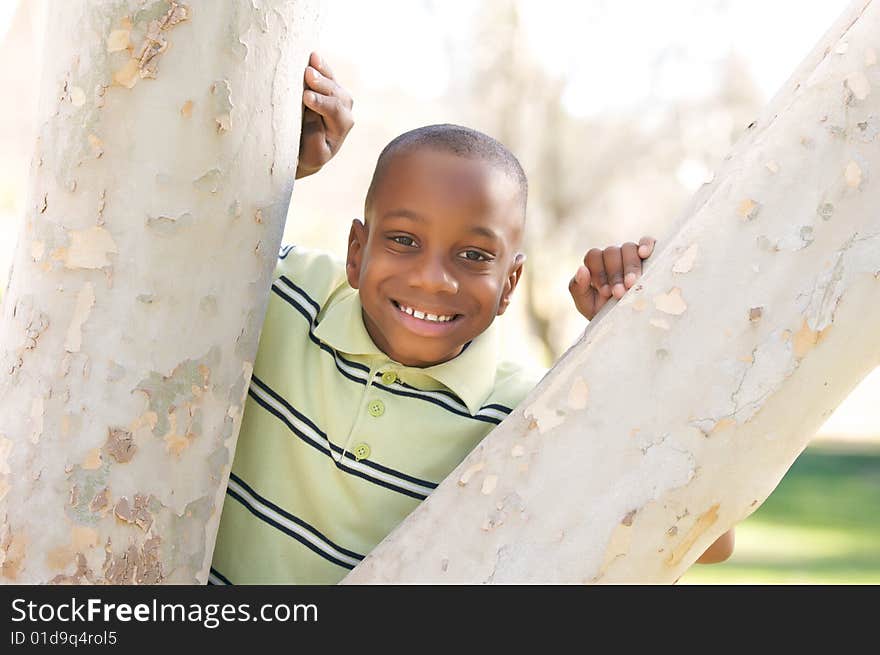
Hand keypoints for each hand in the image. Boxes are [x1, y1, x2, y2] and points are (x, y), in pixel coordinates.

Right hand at [296, 52, 353, 179]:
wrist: (305, 150)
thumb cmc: (307, 154)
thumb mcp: (312, 155)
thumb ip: (315, 137)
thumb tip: (312, 112)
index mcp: (342, 126)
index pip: (335, 112)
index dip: (322, 103)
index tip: (306, 98)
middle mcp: (344, 109)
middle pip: (336, 93)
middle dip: (322, 84)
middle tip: (307, 75)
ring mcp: (337, 96)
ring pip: (332, 81)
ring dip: (322, 70)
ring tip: (311, 59)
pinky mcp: (326, 87)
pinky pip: (326, 74)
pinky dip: (320, 65)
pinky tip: (312, 55)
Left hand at [569, 237, 655, 319]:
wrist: (628, 325)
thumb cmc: (604, 313)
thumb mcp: (586, 304)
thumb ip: (578, 288)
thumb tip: (581, 269)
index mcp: (596, 264)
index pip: (594, 256)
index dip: (599, 273)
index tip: (605, 292)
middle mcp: (613, 256)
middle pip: (611, 252)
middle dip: (615, 275)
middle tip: (619, 293)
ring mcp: (631, 254)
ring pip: (628, 248)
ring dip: (630, 267)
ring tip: (633, 285)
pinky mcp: (650, 256)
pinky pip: (648, 241)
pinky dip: (647, 244)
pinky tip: (644, 254)